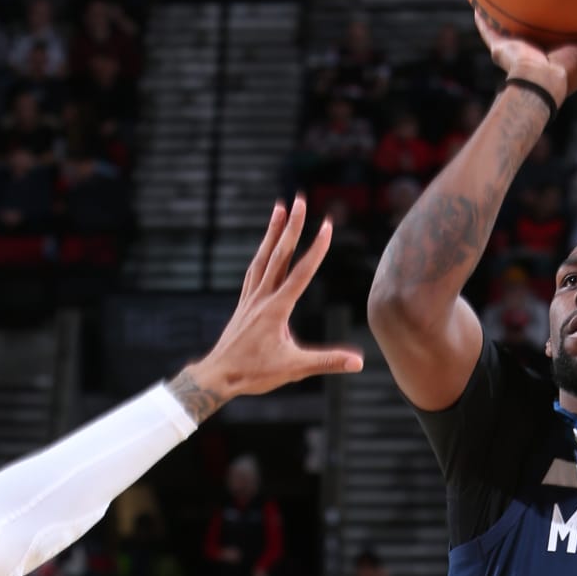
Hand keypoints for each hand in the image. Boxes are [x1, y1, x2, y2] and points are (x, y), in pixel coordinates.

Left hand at [186, 197, 361, 408]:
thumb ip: (327, 362)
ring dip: (273, 231)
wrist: (218, 376)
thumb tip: (359, 363)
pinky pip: (254, 270)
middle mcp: (262, 297)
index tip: (327, 225)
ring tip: (280, 208)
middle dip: (292, 226)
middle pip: (279, 254)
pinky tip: (266, 246)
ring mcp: (251, 298)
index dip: (316, 249)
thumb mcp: (294, 369)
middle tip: (300, 199)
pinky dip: (262, 253)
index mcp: (276, 309)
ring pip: (263, 257)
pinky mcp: (245, 304)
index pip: (300, 273)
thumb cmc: (254, 373)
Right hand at [472, 5, 576, 110]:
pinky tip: (476, 2)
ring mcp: (515, 48)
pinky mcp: (499, 46)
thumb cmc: (569, 69)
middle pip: (531, 24)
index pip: (557, 27)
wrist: (540, 83)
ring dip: (502, 13)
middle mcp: (534, 48)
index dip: (559, 14)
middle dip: (530, 11)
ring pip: (507, 26)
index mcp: (554, 48)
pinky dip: (482, 18)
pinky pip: (487, 28)